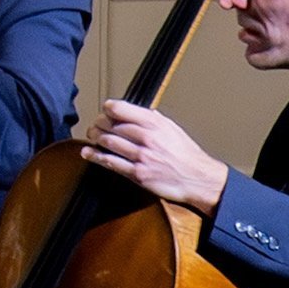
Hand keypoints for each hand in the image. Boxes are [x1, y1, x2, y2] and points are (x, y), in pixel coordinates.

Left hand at [82, 98, 226, 212]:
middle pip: (109, 125)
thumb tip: (135, 111)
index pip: (119, 109)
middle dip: (98, 124)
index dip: (107, 109)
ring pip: (107, 142)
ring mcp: (141, 156)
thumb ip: (152, 118)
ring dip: (95, 138)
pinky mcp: (138, 174)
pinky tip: (88, 153)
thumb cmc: (187, 155)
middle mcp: (146, 137)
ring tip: (92, 136)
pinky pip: (110, 162)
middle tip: (95, 125)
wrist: (199, 179)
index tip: (104, 111)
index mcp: (154, 123)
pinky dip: (95, 156)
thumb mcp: (172, 128)